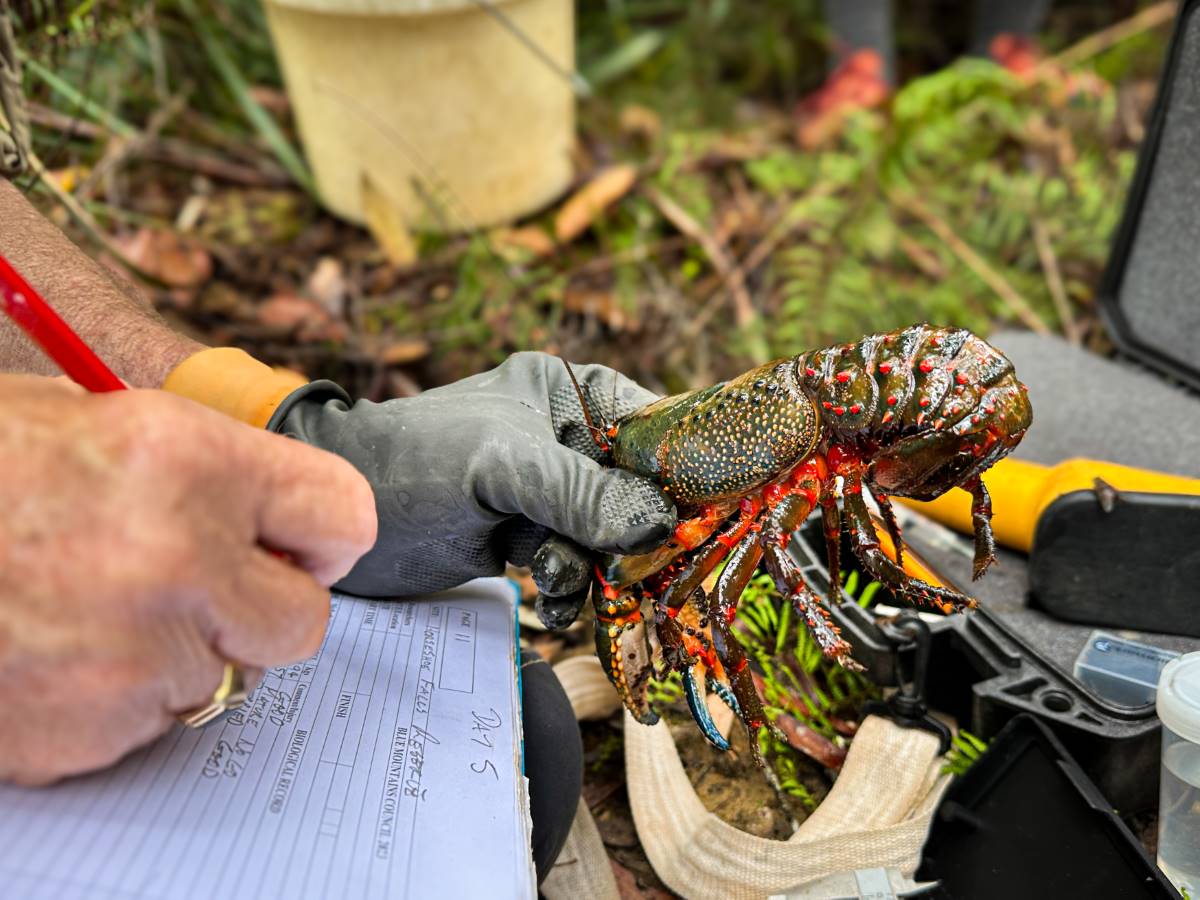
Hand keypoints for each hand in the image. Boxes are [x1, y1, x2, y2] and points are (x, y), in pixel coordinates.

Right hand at [0, 377, 375, 783]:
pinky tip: (53, 648)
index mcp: (189, 462)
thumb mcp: (88, 416)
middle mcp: (177, 561)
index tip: (300, 542)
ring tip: (92, 605)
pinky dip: (114, 696)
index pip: (344, 515)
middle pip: (303, 620)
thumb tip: (275, 512)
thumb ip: (202, 466)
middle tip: (205, 583)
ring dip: (179, 650)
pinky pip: (145, 722)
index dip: (323, 532)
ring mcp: (131, 656)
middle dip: (262, 605)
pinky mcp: (81, 731)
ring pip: (222, 678)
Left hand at [278, 352, 675, 617]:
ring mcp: (548, 492)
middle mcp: (565, 439)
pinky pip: (578, 566)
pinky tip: (551, 601)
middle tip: (625, 569)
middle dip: (631, 537)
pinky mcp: (529, 536)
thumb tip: (660, 524)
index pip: (654, 427)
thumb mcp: (499, 470)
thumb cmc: (411, 466)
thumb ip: (580, 494)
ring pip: (611, 539)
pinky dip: (571, 589)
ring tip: (555, 577)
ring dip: (592, 569)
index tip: (696, 521)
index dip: (680, 473)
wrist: (334, 525)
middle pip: (639, 493)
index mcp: (567, 396)